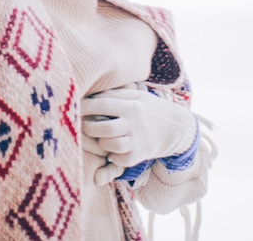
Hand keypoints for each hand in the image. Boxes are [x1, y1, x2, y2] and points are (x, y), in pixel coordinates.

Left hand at [80, 88, 195, 169]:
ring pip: (109, 145)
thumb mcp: (137, 95)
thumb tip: (92, 94)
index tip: (74, 106)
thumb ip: (115, 94)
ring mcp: (137, 140)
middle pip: (102, 128)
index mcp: (130, 105)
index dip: (84, 106)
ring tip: (102, 137)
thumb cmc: (151, 108)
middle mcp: (133, 122)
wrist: (178, 127)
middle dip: (89, 128)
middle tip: (86, 126)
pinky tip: (113, 150)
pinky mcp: (140, 155)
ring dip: (102, 142)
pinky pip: (119, 159)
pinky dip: (112, 156)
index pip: (101, 105)